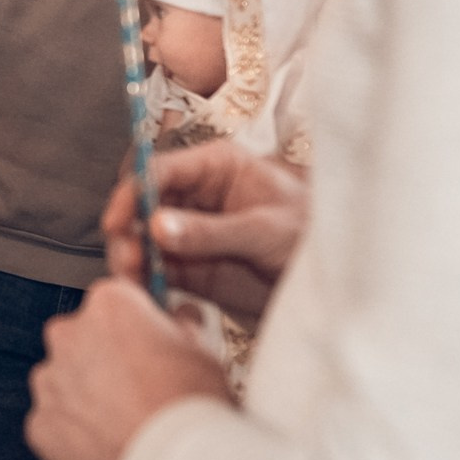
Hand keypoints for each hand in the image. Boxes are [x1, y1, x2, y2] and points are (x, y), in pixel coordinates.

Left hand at [27, 279, 231, 459]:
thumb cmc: (191, 409)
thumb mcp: (204, 351)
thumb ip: (180, 327)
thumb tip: (177, 320)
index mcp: (110, 305)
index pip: (117, 301)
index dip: (137, 326)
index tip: (150, 345)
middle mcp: (69, 335)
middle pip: (84, 339)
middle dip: (106, 359)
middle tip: (141, 390)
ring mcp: (50, 382)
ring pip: (66, 381)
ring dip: (88, 396)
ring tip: (126, 424)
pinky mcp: (39, 426)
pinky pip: (56, 423)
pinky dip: (75, 435)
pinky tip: (108, 448)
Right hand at [103, 140, 309, 322]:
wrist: (340, 277)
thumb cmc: (312, 233)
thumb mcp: (265, 228)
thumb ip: (211, 230)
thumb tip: (159, 227)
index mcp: (215, 168)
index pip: (160, 170)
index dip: (132, 192)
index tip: (120, 220)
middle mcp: (196, 197)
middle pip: (142, 205)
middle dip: (127, 229)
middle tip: (127, 256)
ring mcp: (192, 233)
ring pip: (144, 240)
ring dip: (132, 257)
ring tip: (133, 277)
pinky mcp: (193, 268)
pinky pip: (158, 272)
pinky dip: (146, 282)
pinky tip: (145, 292)